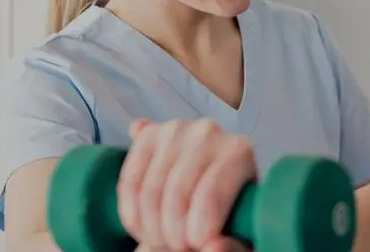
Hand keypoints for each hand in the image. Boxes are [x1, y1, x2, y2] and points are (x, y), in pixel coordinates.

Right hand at [119, 118, 255, 250]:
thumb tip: (212, 247)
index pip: (211, 196)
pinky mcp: (147, 135)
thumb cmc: (231, 215)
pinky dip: (132, 214)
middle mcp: (209, 132)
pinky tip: (147, 226)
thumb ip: (233, 245)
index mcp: (240, 151)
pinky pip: (129, 183)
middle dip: (173, 233)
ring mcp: (175, 130)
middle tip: (180, 247)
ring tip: (166, 238)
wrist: (208, 194)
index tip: (196, 245)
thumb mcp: (240, 235)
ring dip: (151, 228)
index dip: (198, 231)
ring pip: (149, 192)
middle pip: (177, 195)